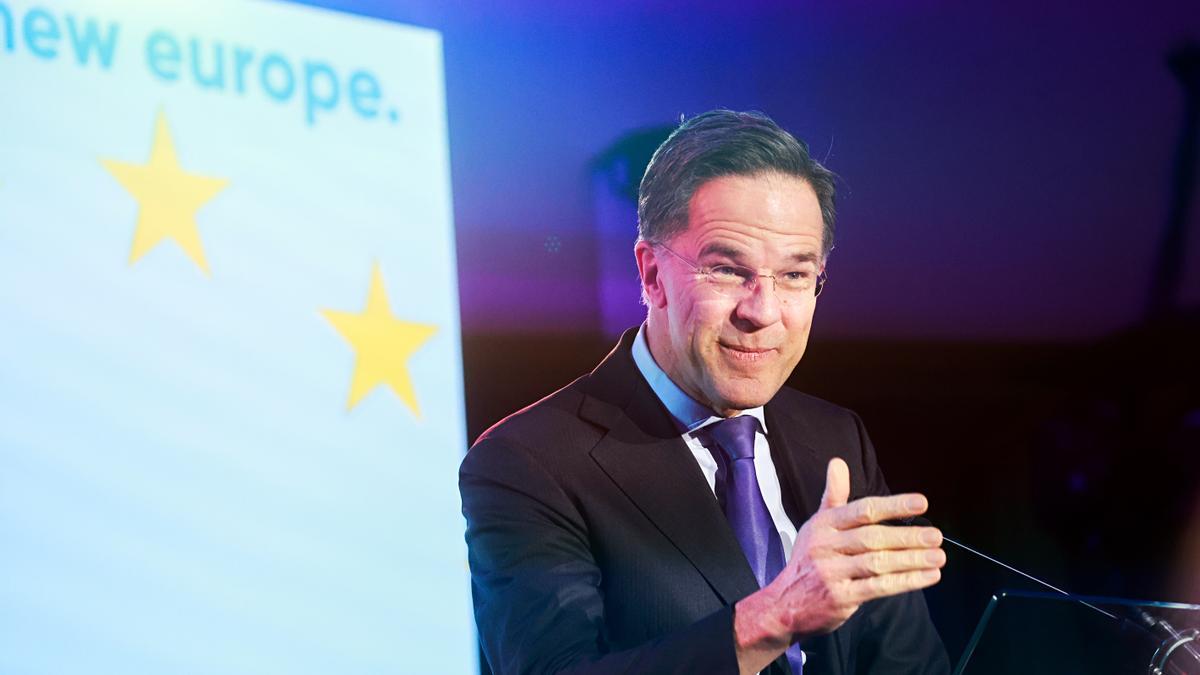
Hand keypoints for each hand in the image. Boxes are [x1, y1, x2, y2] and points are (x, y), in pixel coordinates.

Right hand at [733, 458, 944, 672]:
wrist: (784, 605)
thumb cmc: (808, 561)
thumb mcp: (816, 525)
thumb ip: (833, 496)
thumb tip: (837, 462)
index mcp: (823, 524)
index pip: (862, 510)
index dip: (893, 505)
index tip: (922, 502)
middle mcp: (826, 546)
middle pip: (873, 537)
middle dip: (908, 536)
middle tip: (936, 536)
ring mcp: (831, 573)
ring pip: (878, 563)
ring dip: (911, 560)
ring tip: (938, 556)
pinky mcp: (840, 597)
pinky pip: (878, 587)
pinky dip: (906, 582)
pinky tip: (927, 576)